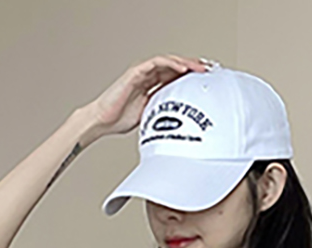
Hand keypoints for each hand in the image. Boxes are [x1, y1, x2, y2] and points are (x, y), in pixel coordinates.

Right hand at [83, 56, 211, 138]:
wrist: (103, 121)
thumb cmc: (120, 120)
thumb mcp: (150, 116)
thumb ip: (163, 111)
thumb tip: (183, 122)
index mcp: (151, 86)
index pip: (174, 76)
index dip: (190, 76)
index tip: (205, 81)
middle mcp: (147, 76)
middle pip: (174, 66)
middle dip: (192, 67)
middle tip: (208, 71)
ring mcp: (141, 72)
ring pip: (168, 62)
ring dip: (185, 63)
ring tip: (198, 67)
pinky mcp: (136, 72)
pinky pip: (157, 63)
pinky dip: (171, 64)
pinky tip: (182, 68)